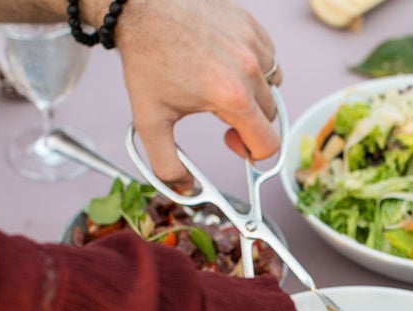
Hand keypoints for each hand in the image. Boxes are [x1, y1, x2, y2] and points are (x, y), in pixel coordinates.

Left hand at [114, 0, 281, 186]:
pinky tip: (226, 63)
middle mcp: (250, 69)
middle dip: (249, 123)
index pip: (268, 144)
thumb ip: (167, 164)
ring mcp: (253, 44)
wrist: (140, 9)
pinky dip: (255, 66)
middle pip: (270, 116)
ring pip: (273, 85)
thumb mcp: (149, 119)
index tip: (232, 143)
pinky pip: (269, 57)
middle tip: (220, 116)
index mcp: (231, 97)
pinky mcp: (252, 25)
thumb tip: (185, 190)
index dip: (252, 153)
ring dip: (254, 93)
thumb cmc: (146, 58)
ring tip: (223, 86)